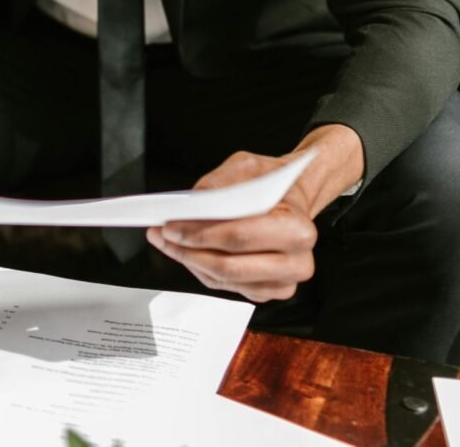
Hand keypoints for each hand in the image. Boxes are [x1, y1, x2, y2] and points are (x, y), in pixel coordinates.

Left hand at [145, 150, 319, 302]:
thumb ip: (220, 183)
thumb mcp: (248, 166)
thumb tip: (190, 205)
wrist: (292, 198)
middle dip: (188, 250)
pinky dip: (202, 270)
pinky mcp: (269, 292)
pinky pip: (226, 287)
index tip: (170, 225)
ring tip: (167, 242)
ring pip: (224, 280)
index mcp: (297, 228)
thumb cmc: (272, 183)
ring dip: (190, 261)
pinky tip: (188, 252)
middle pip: (229, 266)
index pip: (240, 237)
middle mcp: (297, 261)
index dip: (200, 234)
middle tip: (163, 234)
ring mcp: (284, 282)